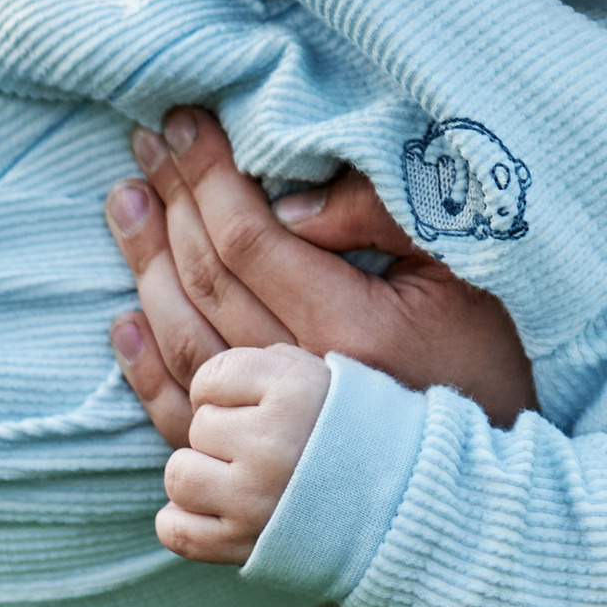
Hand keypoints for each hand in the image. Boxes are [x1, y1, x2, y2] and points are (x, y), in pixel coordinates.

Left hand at [102, 109, 535, 446]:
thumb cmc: (483, 359)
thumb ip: (377, 219)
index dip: (210, 175)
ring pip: (184, 342)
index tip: (184, 124)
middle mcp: (298, 385)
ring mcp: (269, 441)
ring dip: (145, 268)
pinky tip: (122, 323)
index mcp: (349, 329)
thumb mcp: (457, 267)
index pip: (249, 239)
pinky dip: (143, 370)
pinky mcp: (253, 479)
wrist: (482, 483)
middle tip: (147, 145)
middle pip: (207, 281)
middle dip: (172, 201)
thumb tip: (288, 205)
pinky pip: (178, 419)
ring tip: (125, 204)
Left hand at [154, 343, 329, 564]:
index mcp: (294, 388)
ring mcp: (256, 497)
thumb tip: (151, 338)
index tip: (258, 406)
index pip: (209, 378)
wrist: (397, 504)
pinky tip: (218, 509)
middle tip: (260, 446)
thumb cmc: (344, 430)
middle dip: (220, 434)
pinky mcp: (243, 545)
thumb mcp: (313, 372)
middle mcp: (274, 441)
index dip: (226, 391)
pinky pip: (175, 529)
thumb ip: (253, 363)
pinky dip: (185, 521)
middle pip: (198, 425)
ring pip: (179, 475)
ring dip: (201, 476)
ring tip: (240, 477)